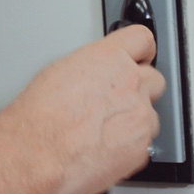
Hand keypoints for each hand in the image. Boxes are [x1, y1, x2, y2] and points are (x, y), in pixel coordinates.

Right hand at [0, 25, 165, 193]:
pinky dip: (130, 147)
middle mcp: (131, 83)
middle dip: (140, 89)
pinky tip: (106, 148)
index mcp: (110, 58)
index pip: (142, 40)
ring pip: (151, 115)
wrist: (39, 154)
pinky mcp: (141, 148)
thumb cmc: (41, 117)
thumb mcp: (60, 72)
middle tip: (118, 102)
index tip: (141, 57)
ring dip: (135, 120)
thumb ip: (92, 69)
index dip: (142, 51)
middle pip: (154, 79)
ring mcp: (140, 116)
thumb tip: (96, 75)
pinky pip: (145, 144)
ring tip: (106, 131)